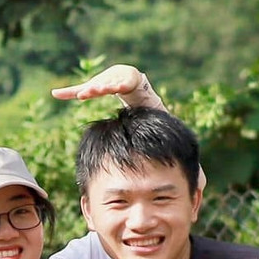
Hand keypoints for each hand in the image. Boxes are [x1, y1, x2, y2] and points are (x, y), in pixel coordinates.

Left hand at [51, 64, 163, 107]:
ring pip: (110, 86)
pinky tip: (120, 87)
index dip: (85, 92)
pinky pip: (124, 85)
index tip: (80, 95)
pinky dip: (121, 85)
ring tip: (103, 88)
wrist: (123, 74)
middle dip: (93, 90)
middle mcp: (103, 84)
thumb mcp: (86, 89)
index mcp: (93, 87)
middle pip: (98, 87)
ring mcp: (114, 83)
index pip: (87, 90)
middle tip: (88, 92)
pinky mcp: (125, 83)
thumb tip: (52, 93)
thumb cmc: (101, 83)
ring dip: (107, 87)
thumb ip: (70, 92)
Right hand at [51, 65, 206, 190]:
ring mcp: (116, 93)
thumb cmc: (168, 153)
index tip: (117, 88)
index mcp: (149, 101)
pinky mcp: (103, 98)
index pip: (138, 82)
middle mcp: (133, 92)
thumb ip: (192, 172)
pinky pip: (86, 90)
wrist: (155, 138)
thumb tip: (202, 184)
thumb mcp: (180, 160)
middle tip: (92, 92)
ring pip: (101, 80)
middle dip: (105, 81)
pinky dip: (72, 91)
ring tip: (79, 96)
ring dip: (89, 86)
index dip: (127, 81)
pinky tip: (56, 94)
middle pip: (118, 75)